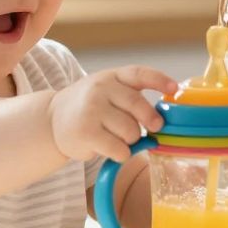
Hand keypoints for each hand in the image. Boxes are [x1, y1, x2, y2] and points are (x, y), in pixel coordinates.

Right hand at [50, 66, 177, 164]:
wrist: (52, 120)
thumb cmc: (90, 108)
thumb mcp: (108, 92)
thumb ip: (131, 97)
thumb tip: (161, 119)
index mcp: (112, 76)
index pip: (139, 73)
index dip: (159, 80)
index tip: (175, 89)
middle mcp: (100, 89)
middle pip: (138, 106)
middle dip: (151, 120)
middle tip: (155, 128)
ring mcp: (92, 110)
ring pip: (131, 131)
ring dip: (131, 140)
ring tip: (118, 138)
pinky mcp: (86, 132)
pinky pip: (119, 149)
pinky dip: (121, 154)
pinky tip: (110, 149)